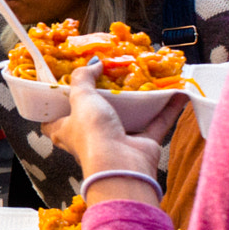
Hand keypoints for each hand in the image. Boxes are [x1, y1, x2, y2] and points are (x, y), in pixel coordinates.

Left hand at [40, 61, 184, 179]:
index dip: (53, 106)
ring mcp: (116, 142)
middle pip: (91, 117)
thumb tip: (92, 63)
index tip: (60, 88)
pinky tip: (177, 93)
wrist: (121, 166)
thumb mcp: (81, 99)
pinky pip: (156, 124)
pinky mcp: (141, 146)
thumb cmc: (92, 133)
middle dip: (100, 100)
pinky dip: (167, 109)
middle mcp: (89, 139)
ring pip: (127, 119)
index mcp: (65, 131)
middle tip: (107, 77)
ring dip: (136, 103)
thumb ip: (82, 79)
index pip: (51, 121)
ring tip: (141, 81)